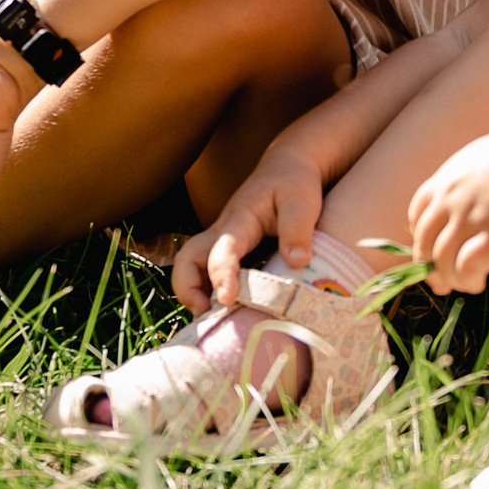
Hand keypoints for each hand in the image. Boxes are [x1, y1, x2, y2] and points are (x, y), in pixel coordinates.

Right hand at [178, 142, 327, 312]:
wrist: (288, 168)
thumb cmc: (294, 183)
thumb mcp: (302, 200)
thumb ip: (298, 229)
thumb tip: (297, 262)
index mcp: (240, 219)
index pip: (223, 248)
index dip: (222, 274)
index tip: (227, 298)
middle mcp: (224, 232)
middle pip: (188, 257)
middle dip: (187, 286)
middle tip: (204, 313)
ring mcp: (223, 242)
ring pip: (192, 266)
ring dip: (194, 293)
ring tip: (213, 321)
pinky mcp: (231, 251)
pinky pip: (209, 272)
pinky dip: (209, 292)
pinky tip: (230, 313)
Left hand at [406, 132, 488, 295]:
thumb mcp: (488, 157)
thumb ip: (472, 182)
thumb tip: (478, 205)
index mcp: (449, 177)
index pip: (418, 212)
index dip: (421, 237)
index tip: (430, 250)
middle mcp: (452, 198)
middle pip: (424, 240)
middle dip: (428, 266)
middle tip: (441, 283)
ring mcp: (471, 217)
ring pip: (442, 258)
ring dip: (450, 278)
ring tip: (467, 285)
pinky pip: (466, 267)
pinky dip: (467, 279)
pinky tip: (478, 282)